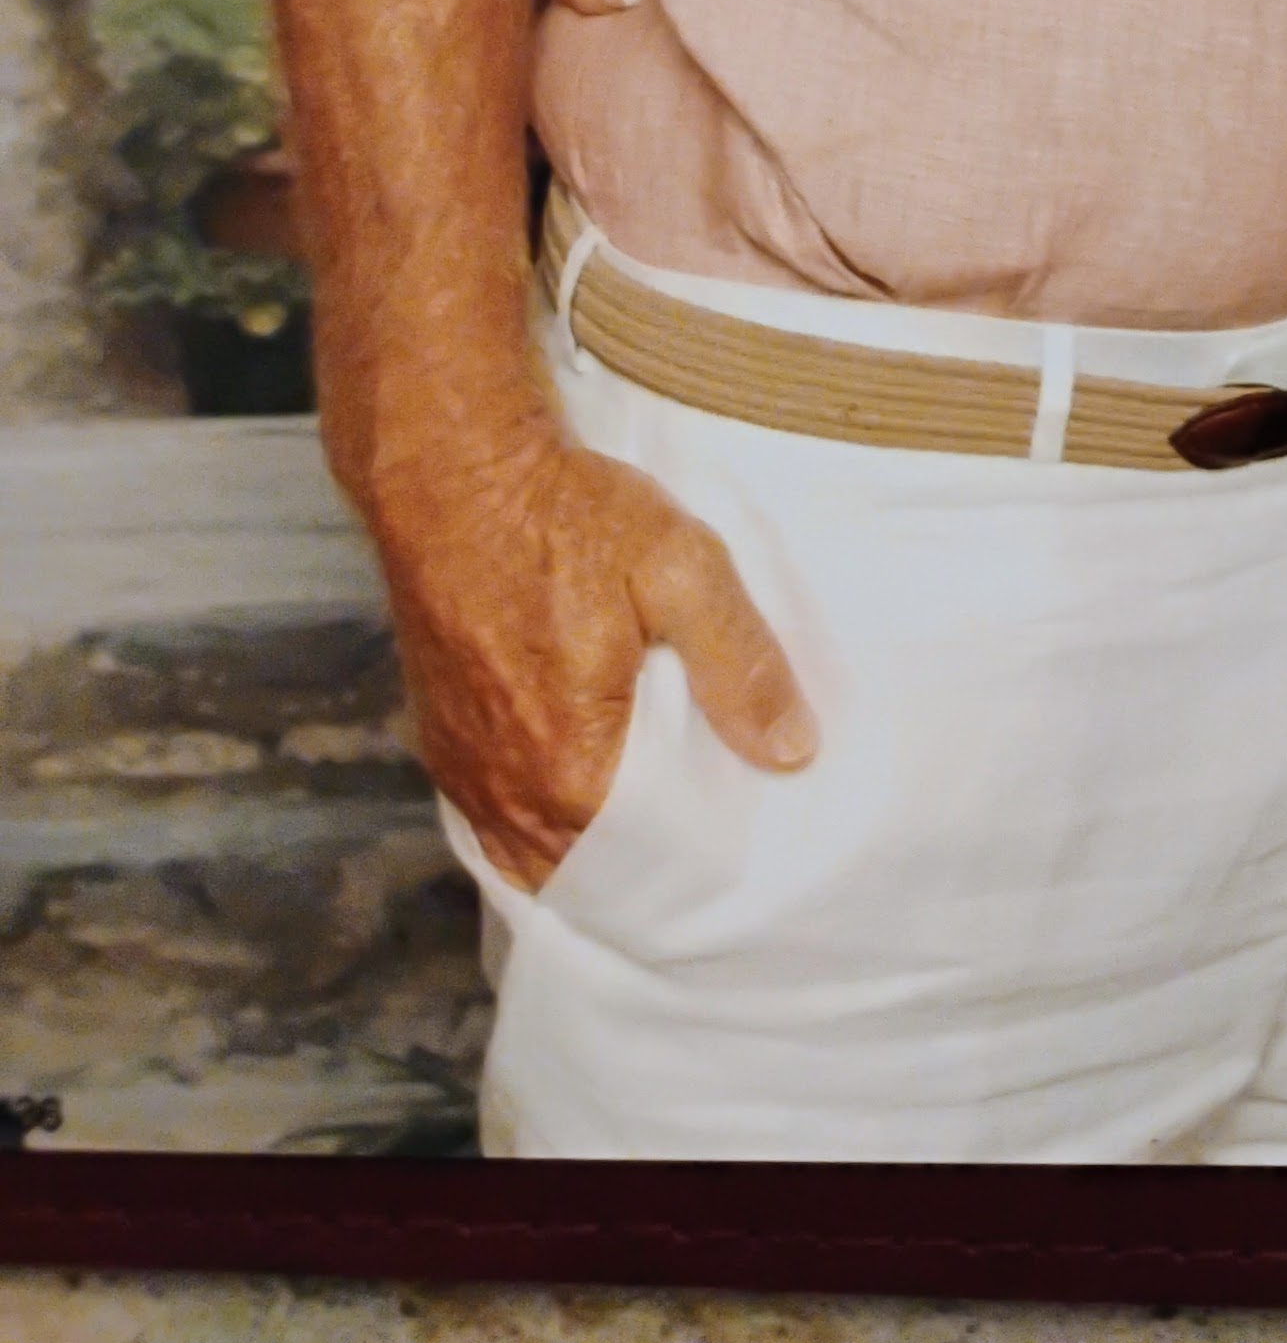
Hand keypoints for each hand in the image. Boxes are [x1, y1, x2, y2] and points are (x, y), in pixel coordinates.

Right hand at [372, 416, 816, 889]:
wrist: (455, 471)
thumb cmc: (568, 516)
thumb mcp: (680, 569)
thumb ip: (736, 664)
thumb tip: (791, 751)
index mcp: (569, 766)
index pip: (642, 867)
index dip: (691, 861)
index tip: (734, 841)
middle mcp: (504, 788)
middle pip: (584, 871)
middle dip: (637, 865)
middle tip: (695, 829)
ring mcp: (463, 767)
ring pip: (530, 850)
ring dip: (582, 847)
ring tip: (642, 819)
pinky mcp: (440, 738)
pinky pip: (492, 816)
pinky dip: (535, 818)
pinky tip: (576, 784)